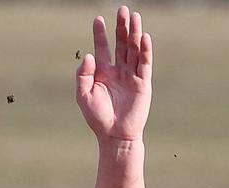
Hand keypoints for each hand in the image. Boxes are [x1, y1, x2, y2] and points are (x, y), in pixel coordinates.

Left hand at [76, 6, 151, 142]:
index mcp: (102, 73)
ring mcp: (131, 75)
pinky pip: (144, 62)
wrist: (115, 135)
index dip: (100, 34)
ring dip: (134, 33)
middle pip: (120, 43)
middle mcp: (118, 71)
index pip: (102, 48)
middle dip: (121, 27)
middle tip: (121, 10)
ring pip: (133, 49)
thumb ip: (83, 76)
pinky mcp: (143, 82)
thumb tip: (89, 55)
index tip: (98, 19)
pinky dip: (144, 49)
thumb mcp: (84, 97)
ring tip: (134, 16)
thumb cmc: (98, 118)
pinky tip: (144, 37)